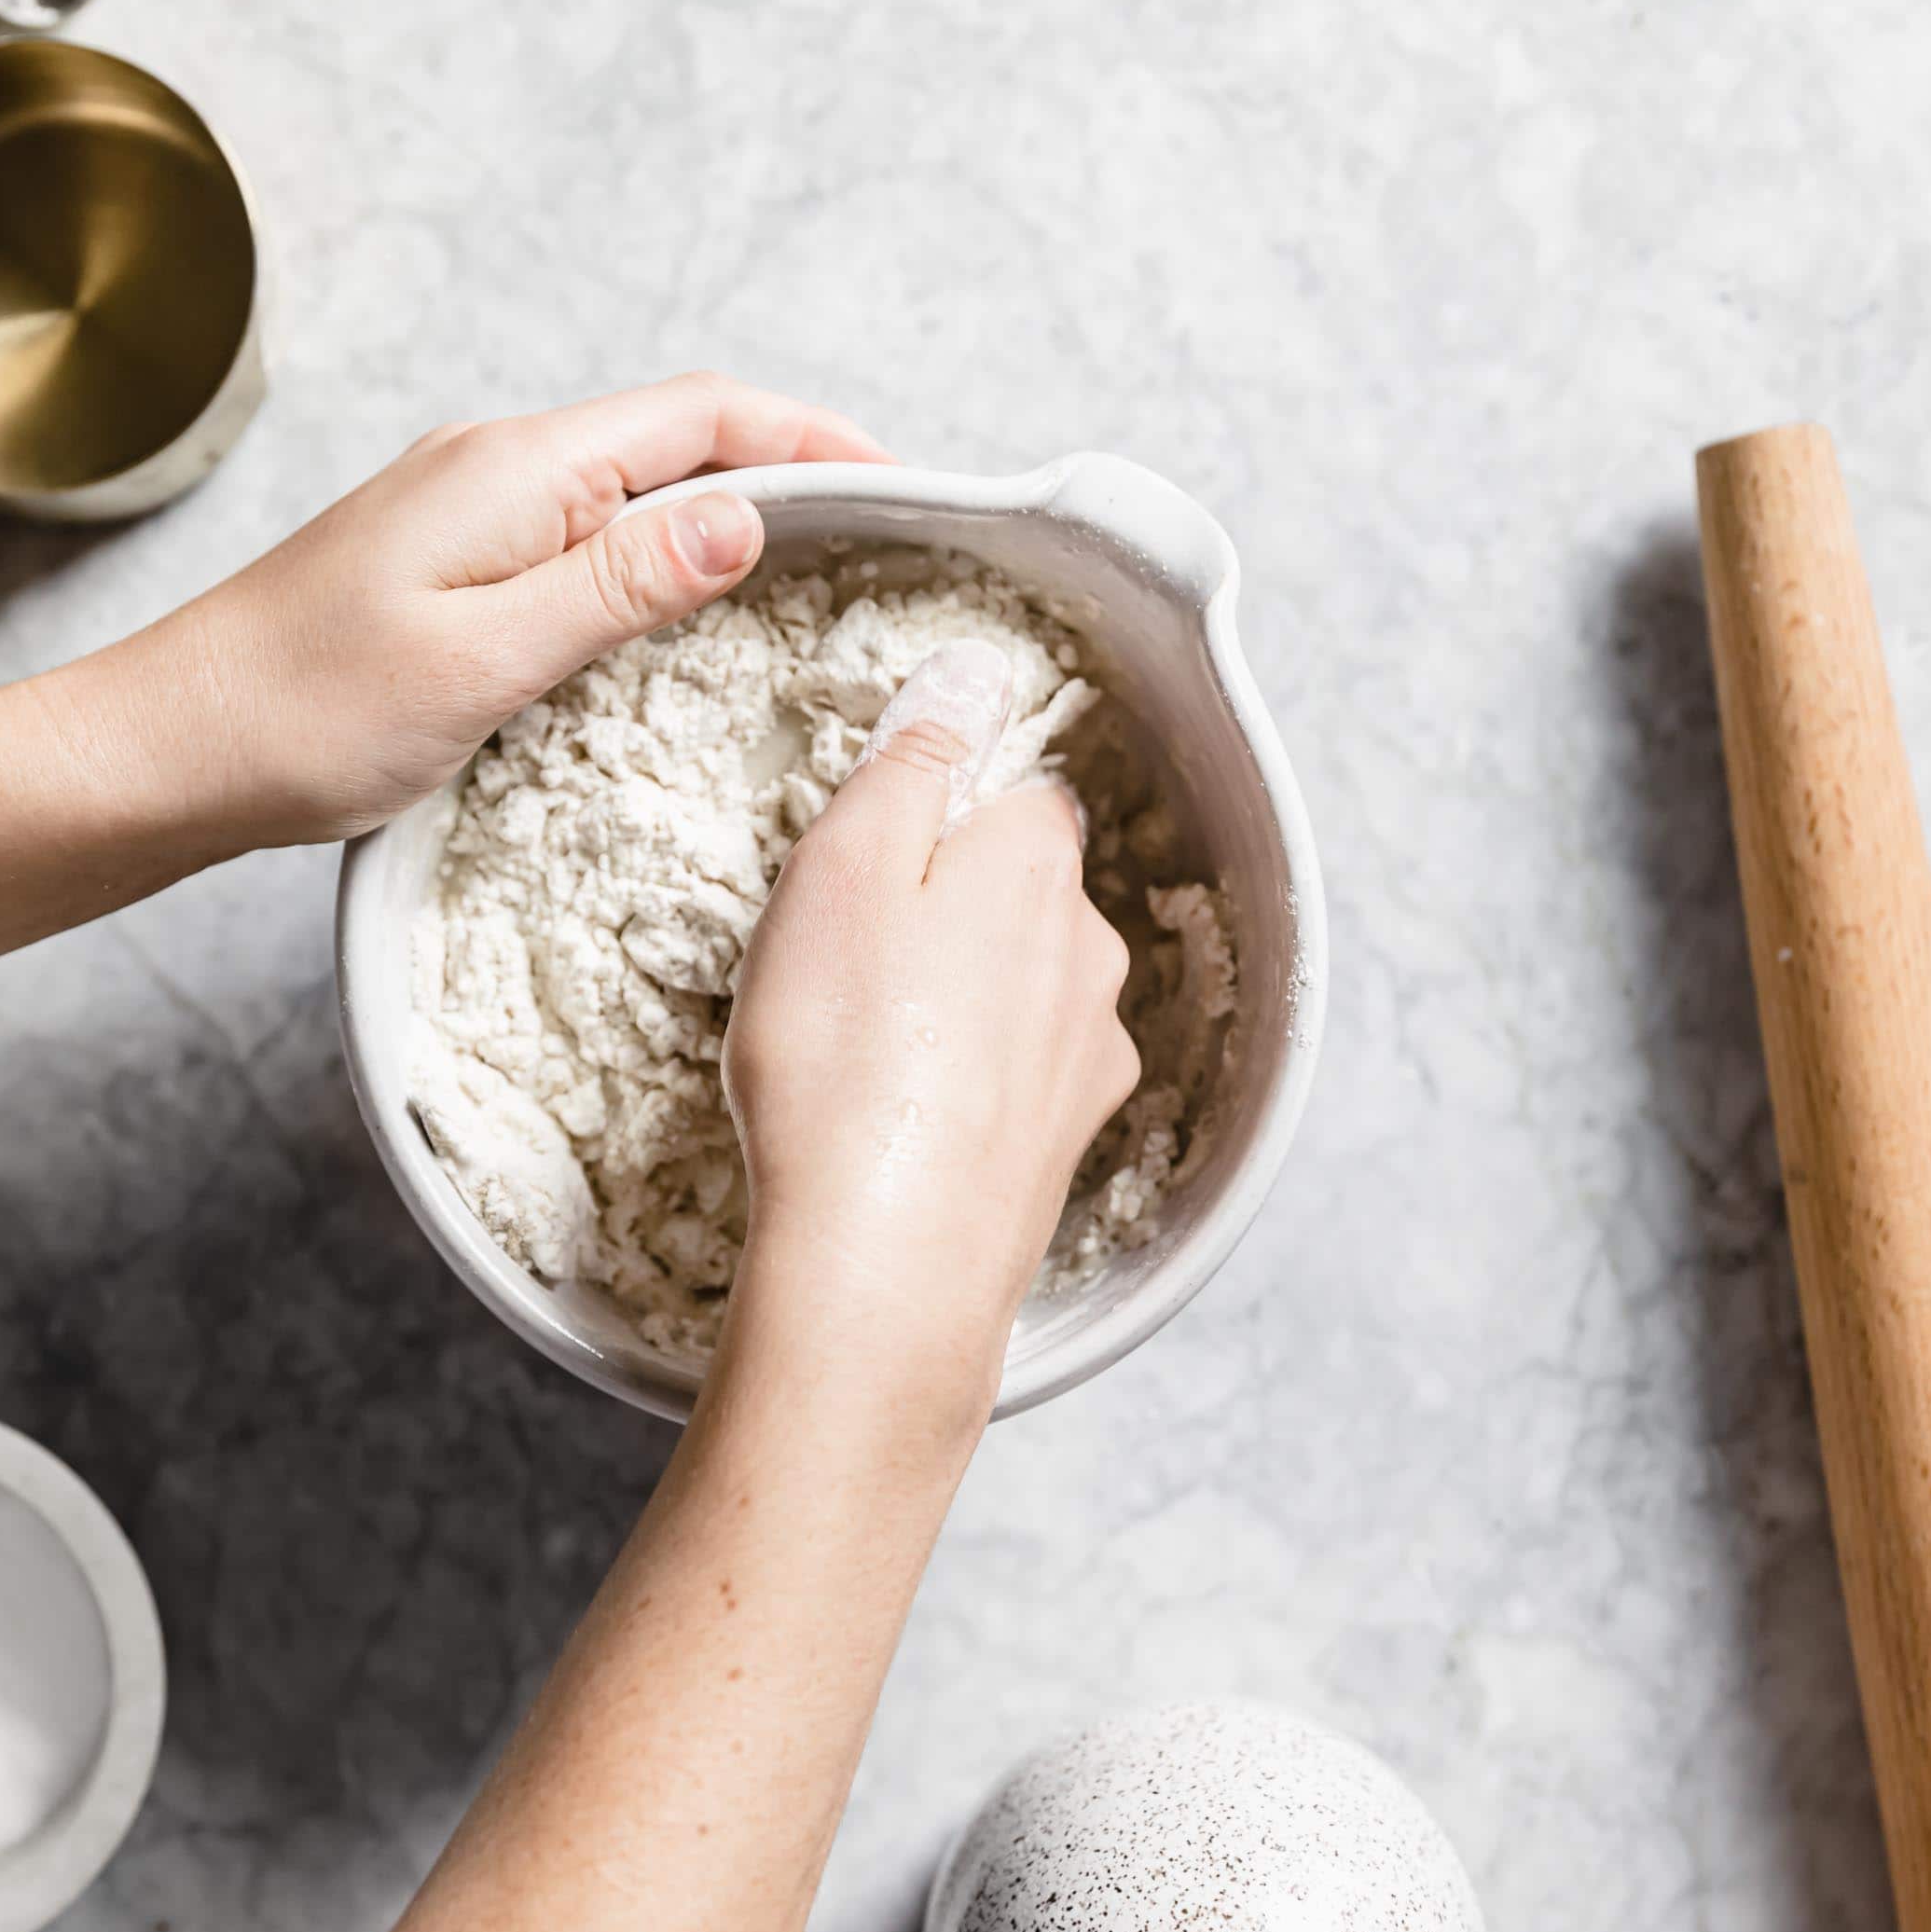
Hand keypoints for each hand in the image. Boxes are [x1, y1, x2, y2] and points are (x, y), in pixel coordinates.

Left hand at [83, 376, 885, 850]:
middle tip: (888, 542)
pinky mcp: (452, 562)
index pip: (706, 414)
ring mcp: (471, 511)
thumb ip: (621, 582)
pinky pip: (587, 536)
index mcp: (516, 468)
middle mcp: (498, 466)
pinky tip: (690, 621)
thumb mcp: (486, 657)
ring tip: (819, 579)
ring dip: (731, 519)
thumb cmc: (303, 714)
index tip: (908, 487)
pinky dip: (662, 561)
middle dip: (794, 471)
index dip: (819, 438)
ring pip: (637, 490)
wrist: (164, 750)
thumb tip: (749, 515)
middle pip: (682, 439)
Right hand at [722, 643, 1140, 1400]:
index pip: (1013, 790)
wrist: (885, 1260)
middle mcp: (1087, 950)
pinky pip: (1012, 1078)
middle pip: (1017, 891)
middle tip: (841, 960)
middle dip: (943, 909)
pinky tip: (896, 1119)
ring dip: (955, 1002)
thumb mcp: (845, 866)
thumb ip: (916, 759)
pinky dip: (963, 1084)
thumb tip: (973, 671)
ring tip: (858, 1050)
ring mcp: (1089, 1053)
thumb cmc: (842, 1059)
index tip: (863, 860)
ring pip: (1019, 987)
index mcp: (1034, 863)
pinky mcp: (1067, 1141)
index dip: (936, 813)